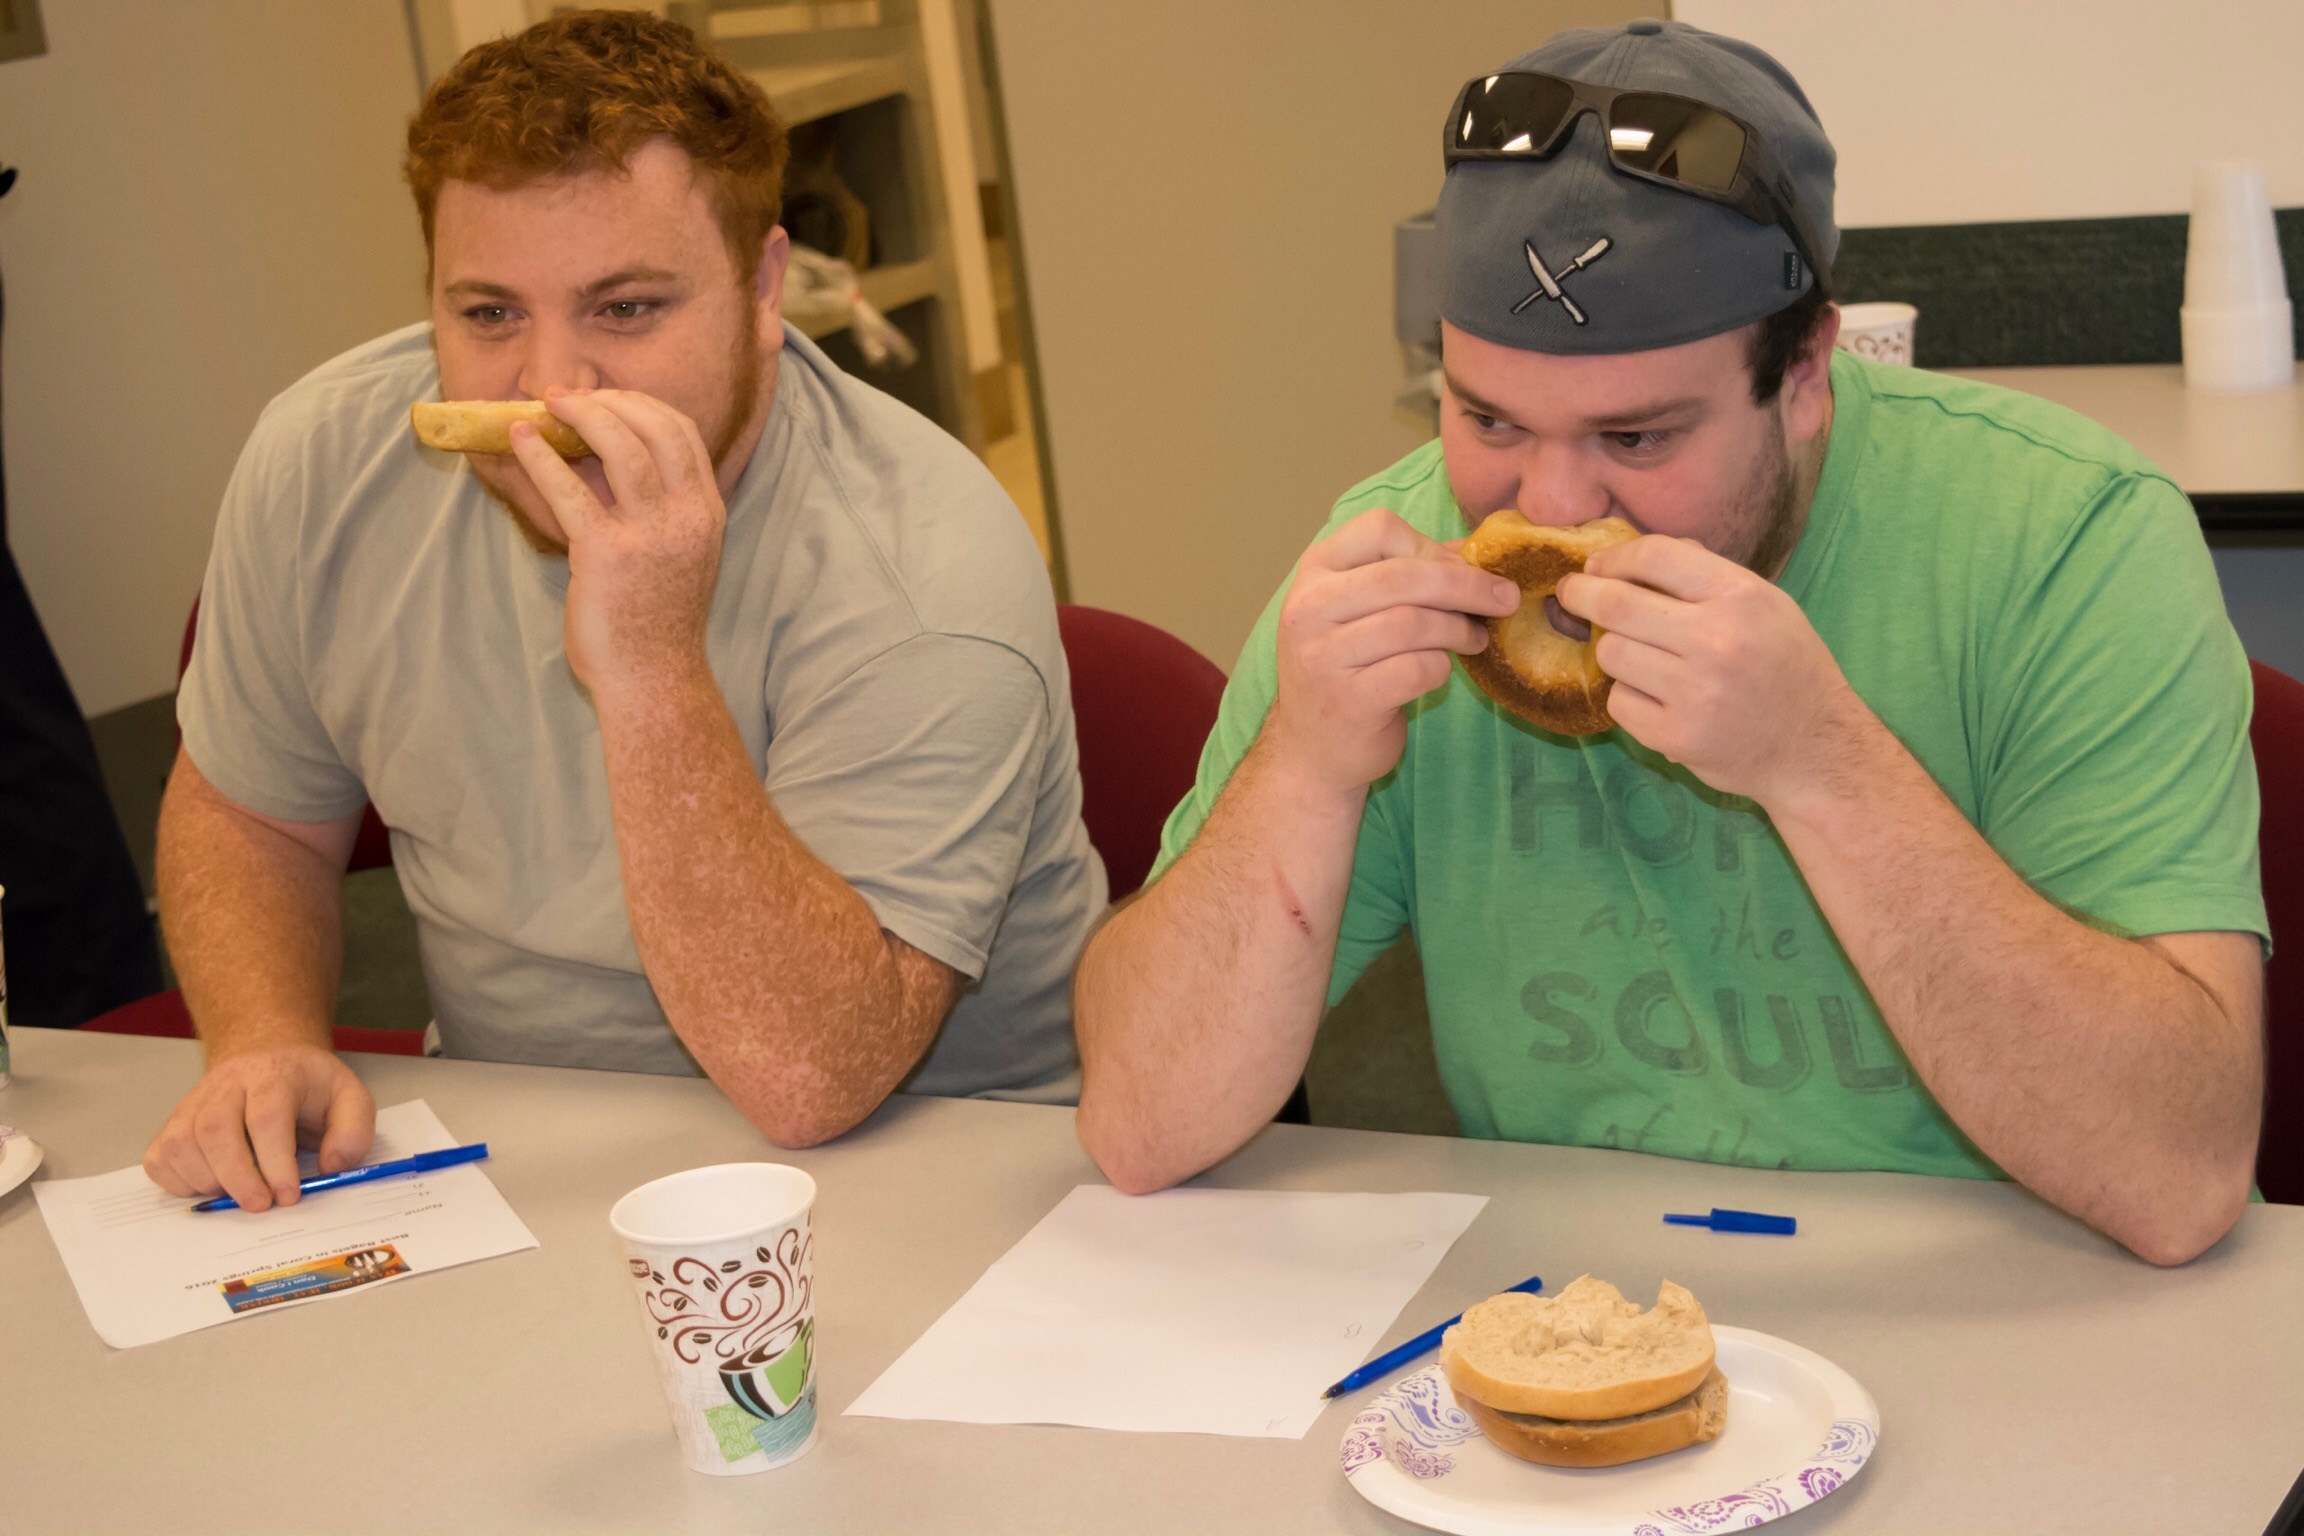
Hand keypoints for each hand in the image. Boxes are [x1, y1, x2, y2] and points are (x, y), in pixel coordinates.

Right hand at [141, 1045, 375, 1210]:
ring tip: (240, 1194)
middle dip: (237, 1177)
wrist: (269, 1060)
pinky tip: (211, 1186)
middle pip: (215, 1128)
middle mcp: (227, 1082)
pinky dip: (180, 1182)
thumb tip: (334, 1166)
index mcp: (275, 1073)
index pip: (266, 1116)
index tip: (288, 1196)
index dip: (275, 1161)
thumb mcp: (349, 1098)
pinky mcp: (173, 1122)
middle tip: (259, 1206)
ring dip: (208, 1181)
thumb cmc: (309, 1088)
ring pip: (182, 1143)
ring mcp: (194, 1101)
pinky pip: (160, 1157)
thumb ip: (353, 1131)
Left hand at [507, 388, 724, 694]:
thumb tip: (600, 457)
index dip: (641, 404)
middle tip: (567, 395)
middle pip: (655, 427)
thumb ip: (656, 507)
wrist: (652, 679)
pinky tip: (520, 441)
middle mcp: (687, 516)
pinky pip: (570, 489)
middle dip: (608, 399)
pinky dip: (541, 457)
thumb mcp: (676, 553)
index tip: (607, 398)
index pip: (682, 434)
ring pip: (621, 445)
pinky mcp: (607, 554)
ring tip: (546, 405)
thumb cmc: (655, 621)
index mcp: (706, 513)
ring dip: (579, 414)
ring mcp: (651, 534)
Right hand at [1266, 508, 1520, 795]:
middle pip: (1404, 575)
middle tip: (1504, 598)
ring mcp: (1323, 656)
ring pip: (1414, 623)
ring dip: (1459, 629)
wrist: (1311, 749)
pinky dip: (1442, 667)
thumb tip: (1473, 548)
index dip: (1429, 545)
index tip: (1459, 568)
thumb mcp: (1359, 610)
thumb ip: (1408, 572)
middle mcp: (1309, 608)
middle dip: (1466, 585)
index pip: (1378, 528)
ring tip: (1476, 638)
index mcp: (1315, 572)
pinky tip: (1446, 670)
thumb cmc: (1346, 669)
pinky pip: (1416, 669)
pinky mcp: (1347, 700)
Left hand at [1557, 535, 1867, 805]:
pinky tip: (1657, 699)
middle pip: (1616, 605)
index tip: (1596, 566)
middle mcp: (1718, 640)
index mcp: (1742, 597)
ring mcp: (1695, 692)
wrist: (1814, 748)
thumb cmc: (1785, 666)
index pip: (1656, 556)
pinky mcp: (1676, 735)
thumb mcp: (1766, 605)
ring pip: (1610, 654)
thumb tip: (1633, 557)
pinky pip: (1619, 702)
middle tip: (1570, 594)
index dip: (1614, 557)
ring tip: (1640, 658)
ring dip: (1614, 652)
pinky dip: (1628, 697)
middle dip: (1581, 595)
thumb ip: (1705, 576)